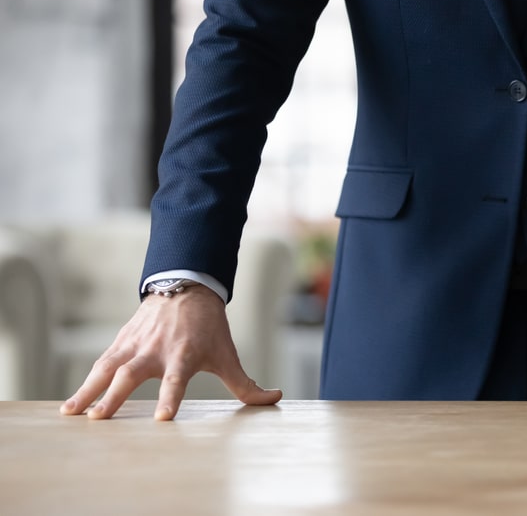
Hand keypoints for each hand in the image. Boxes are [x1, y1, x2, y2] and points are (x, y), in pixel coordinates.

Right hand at [59, 284, 280, 420]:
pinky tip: (72, 403)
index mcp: (184, 356)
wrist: (187, 288)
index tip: (163, 417)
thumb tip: (274, 399)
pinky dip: (86, 382)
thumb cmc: (209, 328)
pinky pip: (100, 363)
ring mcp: (135, 345)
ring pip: (107, 368)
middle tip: (100, 418)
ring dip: (89, 390)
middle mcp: (156, 351)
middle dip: (115, 396)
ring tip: (72, 414)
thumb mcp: (228, 355)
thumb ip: (246, 384)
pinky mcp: (121, 342)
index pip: (176, 380)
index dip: (170, 397)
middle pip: (132, 374)